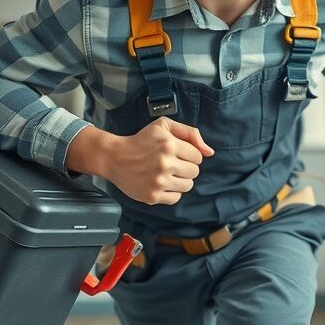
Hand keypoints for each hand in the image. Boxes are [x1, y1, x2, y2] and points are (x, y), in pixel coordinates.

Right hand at [67, 118, 213, 204]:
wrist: (115, 157)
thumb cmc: (141, 140)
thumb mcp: (164, 125)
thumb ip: (190, 133)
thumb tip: (210, 152)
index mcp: (169, 145)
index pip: (198, 156)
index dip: (190, 154)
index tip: (177, 153)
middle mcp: (165, 164)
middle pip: (195, 172)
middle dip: (186, 167)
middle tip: (171, 163)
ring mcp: (158, 182)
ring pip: (188, 186)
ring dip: (181, 180)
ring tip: (167, 173)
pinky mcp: (152, 196)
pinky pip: (176, 198)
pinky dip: (172, 192)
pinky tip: (161, 182)